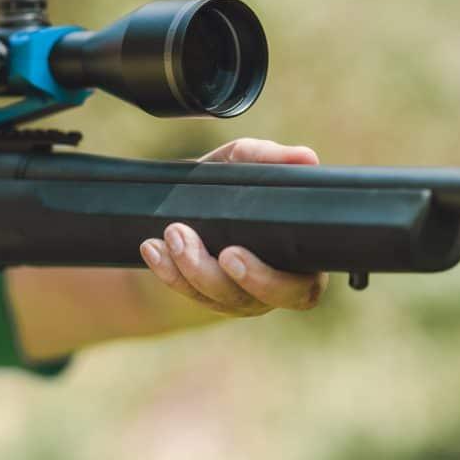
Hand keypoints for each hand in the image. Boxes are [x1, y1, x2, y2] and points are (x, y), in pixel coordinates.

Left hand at [139, 138, 327, 316]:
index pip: (299, 289)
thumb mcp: (241, 163)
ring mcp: (240, 298)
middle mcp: (272, 288)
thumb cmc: (230, 182)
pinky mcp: (208, 298)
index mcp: (299, 262)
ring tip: (171, 231)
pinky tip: (152, 248)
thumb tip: (306, 158)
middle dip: (214, 276)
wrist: (193, 200)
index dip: (267, 281)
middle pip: (249, 300)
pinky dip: (167, 271)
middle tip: (187, 239)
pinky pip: (188, 293)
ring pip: (215, 298)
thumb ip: (268, 158)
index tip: (231, 252)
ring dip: (187, 267)